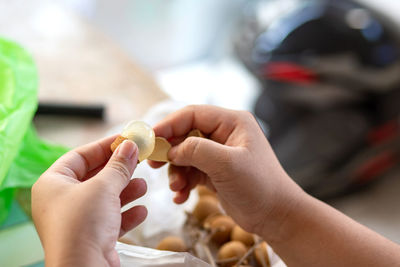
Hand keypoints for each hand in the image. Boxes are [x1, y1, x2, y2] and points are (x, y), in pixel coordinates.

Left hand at [32, 136, 146, 266]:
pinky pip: (109, 219)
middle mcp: (61, 201)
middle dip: (118, 171)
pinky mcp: (89, 237)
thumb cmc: (84, 223)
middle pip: (94, 177)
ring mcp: (75, 220)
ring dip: (125, 192)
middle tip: (139, 161)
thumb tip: (130, 145)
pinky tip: (141, 211)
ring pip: (103, 199)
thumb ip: (118, 165)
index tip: (126, 141)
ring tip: (143, 185)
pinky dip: (125, 214)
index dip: (104, 147)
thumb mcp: (103, 187)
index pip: (79, 156)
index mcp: (53, 184)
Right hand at [148, 105, 303, 237]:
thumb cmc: (259, 186)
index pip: (193, 114)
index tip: (150, 139)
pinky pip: (191, 171)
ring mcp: (219, 153)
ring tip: (176, 188)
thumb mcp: (227, 164)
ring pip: (185, 155)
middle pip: (186, 134)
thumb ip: (197, 150)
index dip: (169, 124)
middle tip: (153, 164)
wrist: (275, 216)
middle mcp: (224, 134)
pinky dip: (183, 183)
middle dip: (170, 150)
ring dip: (176, 171)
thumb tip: (172, 149)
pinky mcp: (214, 171)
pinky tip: (181, 197)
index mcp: (232, 122)